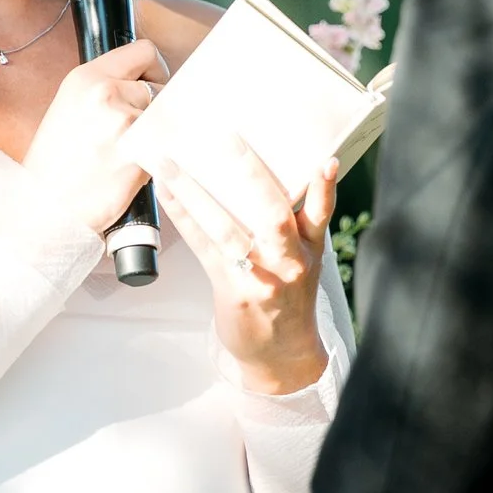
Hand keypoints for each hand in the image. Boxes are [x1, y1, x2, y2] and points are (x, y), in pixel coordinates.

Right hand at [23, 39, 167, 235]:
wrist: (44, 208)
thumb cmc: (53, 166)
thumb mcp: (69, 109)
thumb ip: (103, 90)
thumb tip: (140, 84)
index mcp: (86, 79)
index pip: (143, 51)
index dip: (152, 69)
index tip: (150, 83)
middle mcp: (106, 95)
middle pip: (160, 87)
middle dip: (153, 108)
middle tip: (133, 130)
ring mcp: (125, 124)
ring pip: (164, 119)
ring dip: (154, 135)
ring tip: (125, 153)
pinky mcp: (140, 155)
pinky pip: (164, 147)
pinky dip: (156, 159)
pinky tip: (131, 169)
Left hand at [153, 144, 335, 395]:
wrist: (281, 353)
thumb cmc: (289, 297)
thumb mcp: (305, 259)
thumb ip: (295, 224)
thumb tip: (266, 175)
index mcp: (311, 248)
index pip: (321, 212)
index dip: (325, 186)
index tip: (325, 159)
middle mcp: (289, 261)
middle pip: (274, 215)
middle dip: (253, 175)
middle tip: (230, 139)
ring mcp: (260, 277)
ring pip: (228, 228)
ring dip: (196, 192)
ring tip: (171, 164)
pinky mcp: (232, 289)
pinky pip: (203, 246)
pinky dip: (183, 216)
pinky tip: (166, 193)